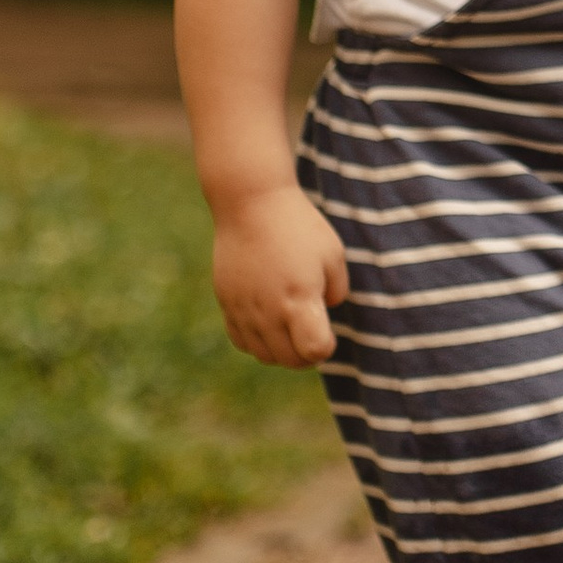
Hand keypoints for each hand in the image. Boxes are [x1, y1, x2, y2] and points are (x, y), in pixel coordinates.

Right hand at [210, 184, 348, 367]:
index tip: (328, 329)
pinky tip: (268, 322)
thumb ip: (336, 291)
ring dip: (282, 351)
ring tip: (292, 328)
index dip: (326, 346)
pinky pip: (242, 341)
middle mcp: (269, 311)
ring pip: (264, 355)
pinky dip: (257, 341)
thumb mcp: (333, 254)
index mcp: (299, 299)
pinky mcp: (226, 302)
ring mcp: (244, 309)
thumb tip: (325, 311)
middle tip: (313, 332)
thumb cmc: (299, 226)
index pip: (315, 351)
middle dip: (307, 355)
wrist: (251, 202)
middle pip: (289, 360)